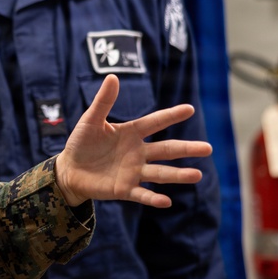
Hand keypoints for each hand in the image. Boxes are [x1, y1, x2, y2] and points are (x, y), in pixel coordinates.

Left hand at [55, 75, 210, 207]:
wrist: (69, 170)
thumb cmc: (81, 143)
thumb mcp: (90, 120)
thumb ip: (103, 102)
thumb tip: (113, 77)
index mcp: (131, 133)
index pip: (155, 122)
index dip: (171, 116)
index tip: (190, 109)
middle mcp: (138, 152)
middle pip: (166, 150)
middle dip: (187, 149)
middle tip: (208, 148)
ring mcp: (133, 172)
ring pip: (160, 173)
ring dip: (178, 175)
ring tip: (197, 175)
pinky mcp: (124, 189)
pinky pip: (141, 194)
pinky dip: (153, 198)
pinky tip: (166, 201)